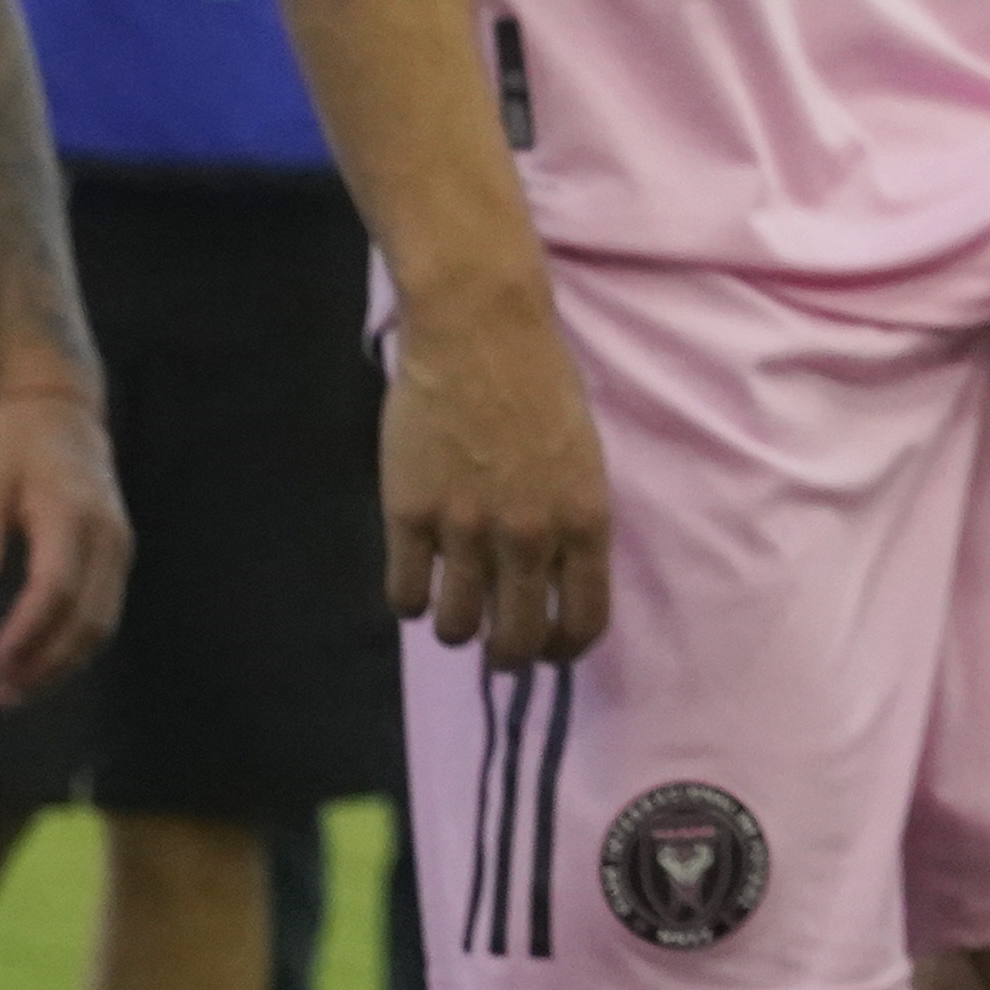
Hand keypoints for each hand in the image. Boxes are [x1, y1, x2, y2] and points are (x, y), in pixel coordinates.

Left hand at [0, 371, 127, 703]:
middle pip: (88, 614)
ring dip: (65, 661)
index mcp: (69, 513)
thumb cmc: (16, 445)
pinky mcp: (117, 554)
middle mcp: (106, 535)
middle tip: (4, 694)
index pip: (56, 587)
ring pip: (103, 619)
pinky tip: (47, 661)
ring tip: (21, 690)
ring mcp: (119, 546)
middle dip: (47, 661)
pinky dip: (79, 643)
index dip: (27, 632)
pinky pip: (106, 608)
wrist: (64, 411)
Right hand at [385, 289, 613, 665]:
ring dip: (456, 629)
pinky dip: (409, 601)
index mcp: (585, 520)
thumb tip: (556, 576)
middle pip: (516, 640)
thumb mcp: (584, 457)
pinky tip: (416, 582)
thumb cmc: (541, 385)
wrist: (480, 333)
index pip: (583, 620)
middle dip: (509, 656)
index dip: (565, 649)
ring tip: (454, 612)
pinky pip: (405, 594)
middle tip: (497, 648)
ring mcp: (467, 529)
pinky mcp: (410, 515)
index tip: (550, 650)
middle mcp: (530, 536)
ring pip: (456, 627)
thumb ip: (571, 519)